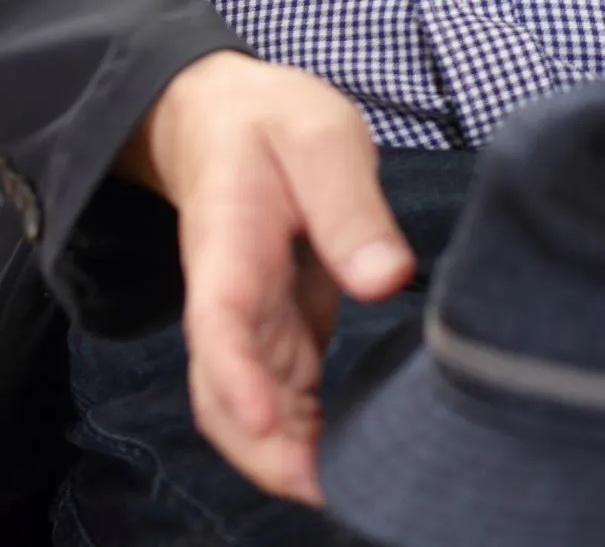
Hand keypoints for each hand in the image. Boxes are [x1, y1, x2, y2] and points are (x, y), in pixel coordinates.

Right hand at [119, 52, 413, 502]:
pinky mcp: (274, 328)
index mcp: (228, 242)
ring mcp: (248, 320)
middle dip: (265, 449)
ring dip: (288, 453)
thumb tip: (387, 278)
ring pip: (249, 407)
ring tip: (350, 483)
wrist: (226, 118)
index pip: (218, 318)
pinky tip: (349, 455)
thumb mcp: (319, 137)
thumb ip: (349, 205)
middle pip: (221, 391)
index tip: (267, 419)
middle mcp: (226, 297)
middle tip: (328, 486)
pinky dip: (306, 433)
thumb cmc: (274, 122)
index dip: (236, 374)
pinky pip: (281, 395)